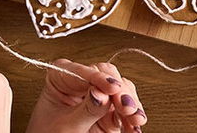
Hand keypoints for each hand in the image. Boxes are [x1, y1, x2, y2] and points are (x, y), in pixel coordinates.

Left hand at [25, 60, 146, 132]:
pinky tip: (135, 125)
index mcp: (61, 80)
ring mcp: (99, 97)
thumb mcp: (65, 126)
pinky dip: (133, 117)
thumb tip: (103, 94)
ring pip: (123, 89)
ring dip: (132, 104)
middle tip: (126, 106)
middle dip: (121, 92)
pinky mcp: (111, 112)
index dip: (99, 78)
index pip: (82, 71)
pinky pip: (128, 109)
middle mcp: (82, 84)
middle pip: (108, 76)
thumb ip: (86, 110)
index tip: (112, 87)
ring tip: (136, 119)